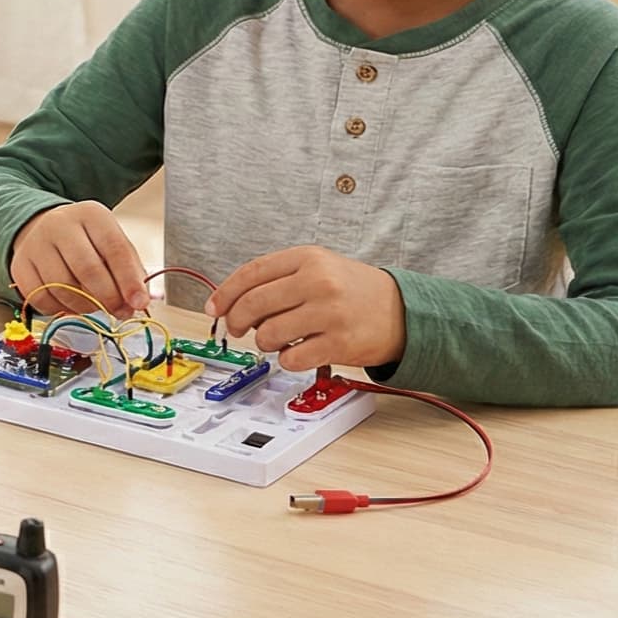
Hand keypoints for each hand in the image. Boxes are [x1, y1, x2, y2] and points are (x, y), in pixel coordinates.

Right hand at [9, 202, 148, 319]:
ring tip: (97, 308)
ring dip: (86, 307)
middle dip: (108, 298)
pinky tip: (72, 304)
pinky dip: (61, 309)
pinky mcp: (19, 265)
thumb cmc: (87, 241)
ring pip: (63, 287)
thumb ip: (130, 271)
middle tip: (120, 313)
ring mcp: (36, 244)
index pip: (114, 248)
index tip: (139, 303)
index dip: (129, 280)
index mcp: (91, 214)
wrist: (45, 229)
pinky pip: (41, 298)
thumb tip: (140, 303)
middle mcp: (60, 224)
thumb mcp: (112, 244)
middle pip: (87, 269)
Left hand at [204, 246, 406, 371]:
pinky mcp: (338, 343)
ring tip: (277, 339)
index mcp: (308, 258)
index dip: (226, 293)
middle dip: (237, 321)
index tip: (215, 308)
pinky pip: (291, 358)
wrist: (402, 310)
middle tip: (238, 329)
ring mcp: (329, 313)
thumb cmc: (353, 290)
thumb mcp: (318, 268)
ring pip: (269, 333)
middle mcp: (317, 282)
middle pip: (254, 304)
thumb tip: (233, 304)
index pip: (252, 272)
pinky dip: (286, 359)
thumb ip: (279, 279)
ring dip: (264, 342)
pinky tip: (297, 351)